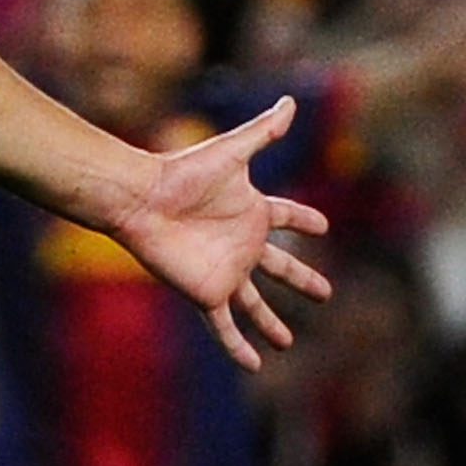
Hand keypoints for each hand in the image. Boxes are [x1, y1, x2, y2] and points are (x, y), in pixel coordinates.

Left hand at [107, 96, 334, 372]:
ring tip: (288, 342)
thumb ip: (263, 130)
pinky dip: (239, 346)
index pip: (289, 217)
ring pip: (255, 304)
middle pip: (280, 268)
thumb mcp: (231, 151)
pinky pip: (226, 326)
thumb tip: (291, 100)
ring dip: (271, 323)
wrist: (141, 199)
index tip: (321, 226)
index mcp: (252, 210)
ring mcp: (226, 270)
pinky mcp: (207, 291)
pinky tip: (254, 365)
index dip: (305, 221)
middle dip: (302, 279)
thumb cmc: (182, 173)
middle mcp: (242, 244)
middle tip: (325, 293)